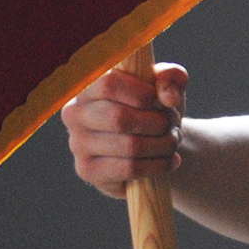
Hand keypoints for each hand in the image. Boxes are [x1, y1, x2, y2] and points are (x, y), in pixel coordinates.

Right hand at [62, 62, 188, 197]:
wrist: (152, 148)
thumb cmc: (154, 110)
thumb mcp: (166, 87)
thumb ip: (172, 77)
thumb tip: (169, 96)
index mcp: (88, 86)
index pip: (109, 84)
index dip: (142, 93)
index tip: (162, 102)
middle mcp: (75, 114)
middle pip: (120, 118)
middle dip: (158, 122)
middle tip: (172, 125)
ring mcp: (78, 145)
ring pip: (129, 146)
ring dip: (163, 144)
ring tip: (174, 141)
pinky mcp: (88, 171)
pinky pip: (129, 168)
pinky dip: (158, 165)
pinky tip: (171, 160)